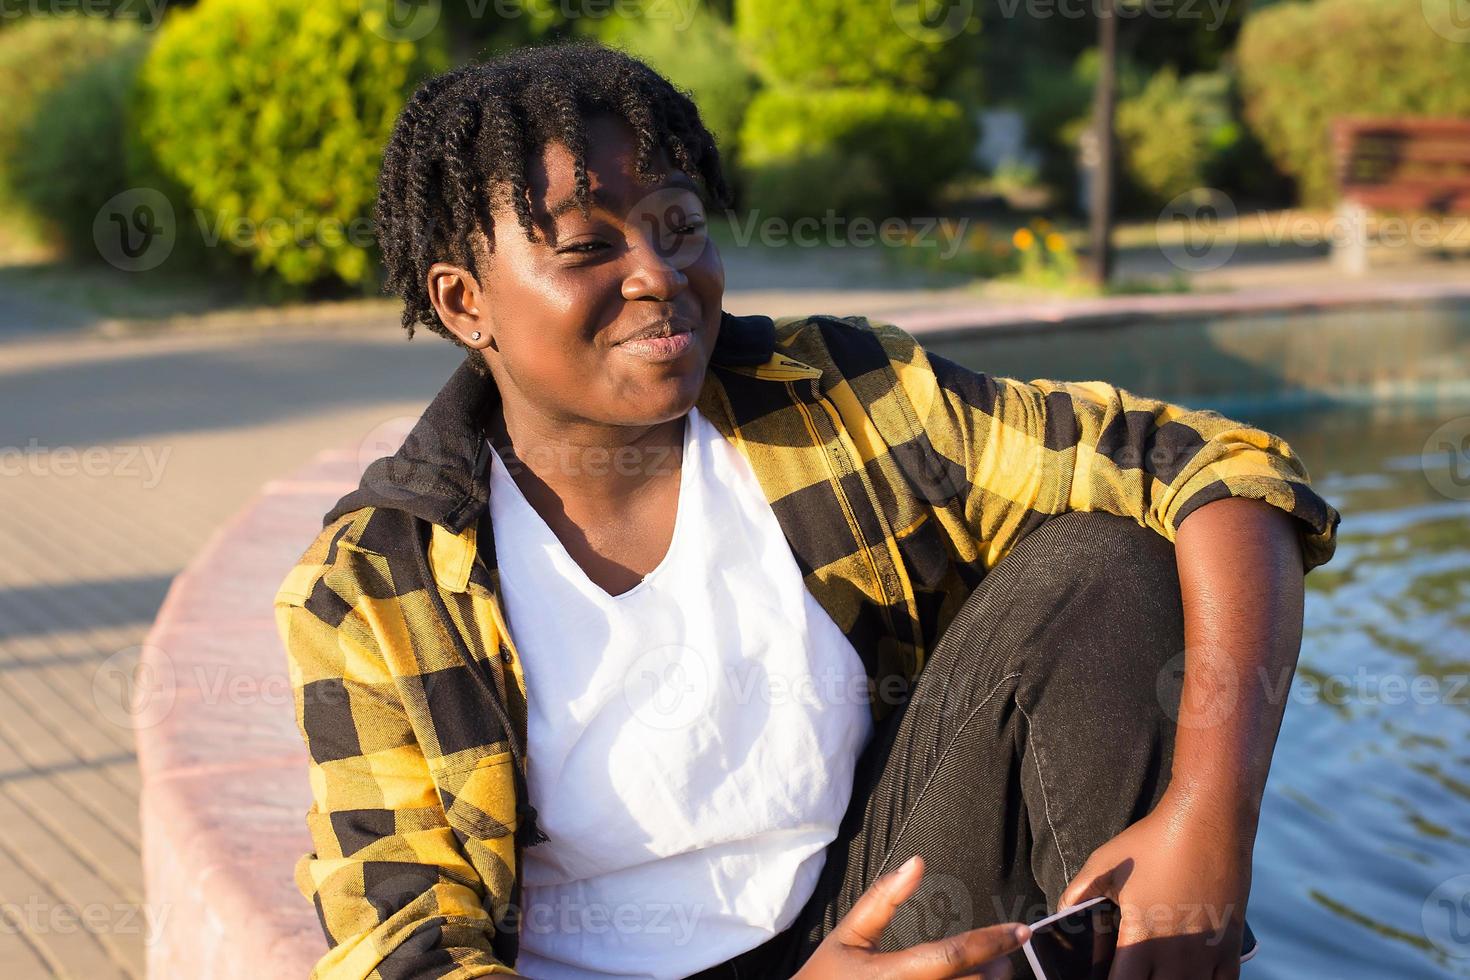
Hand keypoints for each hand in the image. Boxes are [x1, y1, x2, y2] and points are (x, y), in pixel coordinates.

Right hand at [793, 854, 1029, 979]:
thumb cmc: (826, 976)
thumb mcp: (848, 935)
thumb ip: (882, 899)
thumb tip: (917, 862)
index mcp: (891, 976)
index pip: (951, 956)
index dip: (991, 941)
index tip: (1021, 930)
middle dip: (995, 966)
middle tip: (1005, 949)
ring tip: (992, 968)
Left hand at [1058, 790, 1252, 979]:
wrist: (1208, 820)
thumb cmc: (1153, 840)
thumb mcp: (1105, 862)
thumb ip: (1078, 892)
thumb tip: (1060, 912)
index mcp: (1141, 936)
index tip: (1103, 977)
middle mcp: (1176, 953)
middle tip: (1131, 972)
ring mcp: (1207, 953)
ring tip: (1156, 972)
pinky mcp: (1232, 946)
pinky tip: (1190, 976)